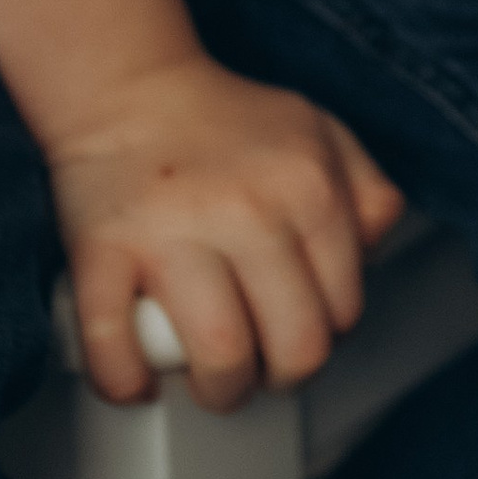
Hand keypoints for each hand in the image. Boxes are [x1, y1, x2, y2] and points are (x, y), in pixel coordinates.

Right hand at [48, 54, 405, 410]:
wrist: (129, 88)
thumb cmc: (224, 123)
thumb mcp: (319, 133)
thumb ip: (366, 191)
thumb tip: (374, 254)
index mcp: (307, 188)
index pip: (342, 310)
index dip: (324, 339)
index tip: (298, 336)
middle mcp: (247, 210)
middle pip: (293, 346)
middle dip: (280, 379)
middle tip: (261, 369)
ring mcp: (173, 233)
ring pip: (221, 355)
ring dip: (219, 390)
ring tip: (210, 379)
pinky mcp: (103, 250)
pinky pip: (113, 345)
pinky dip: (127, 382)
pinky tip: (141, 380)